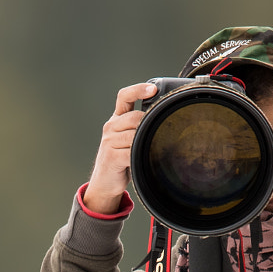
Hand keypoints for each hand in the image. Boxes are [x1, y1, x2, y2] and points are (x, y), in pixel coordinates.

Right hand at [81, 82, 156, 213]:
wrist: (105, 182)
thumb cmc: (122, 159)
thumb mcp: (129, 138)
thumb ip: (140, 126)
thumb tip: (167, 118)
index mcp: (116, 119)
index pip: (124, 96)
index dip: (138, 90)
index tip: (153, 89)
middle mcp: (111, 127)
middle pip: (134, 117)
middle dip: (148, 124)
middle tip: (158, 133)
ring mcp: (109, 142)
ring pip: (134, 134)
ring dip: (145, 141)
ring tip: (152, 148)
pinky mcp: (111, 157)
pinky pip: (130, 152)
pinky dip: (140, 155)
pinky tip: (145, 158)